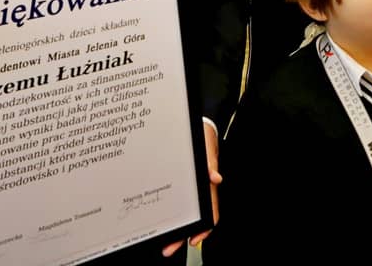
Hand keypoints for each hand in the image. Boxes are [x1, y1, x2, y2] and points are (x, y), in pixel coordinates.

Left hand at [162, 121, 221, 257]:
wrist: (194, 124)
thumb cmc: (202, 134)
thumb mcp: (205, 144)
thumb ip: (210, 161)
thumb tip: (215, 178)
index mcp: (208, 182)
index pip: (210, 210)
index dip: (205, 227)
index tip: (195, 238)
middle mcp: (199, 188)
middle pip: (194, 217)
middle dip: (182, 234)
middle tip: (169, 247)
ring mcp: (189, 186)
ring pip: (183, 211)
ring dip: (174, 226)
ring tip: (162, 240)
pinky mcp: (179, 182)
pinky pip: (173, 199)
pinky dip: (165, 211)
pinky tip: (155, 219)